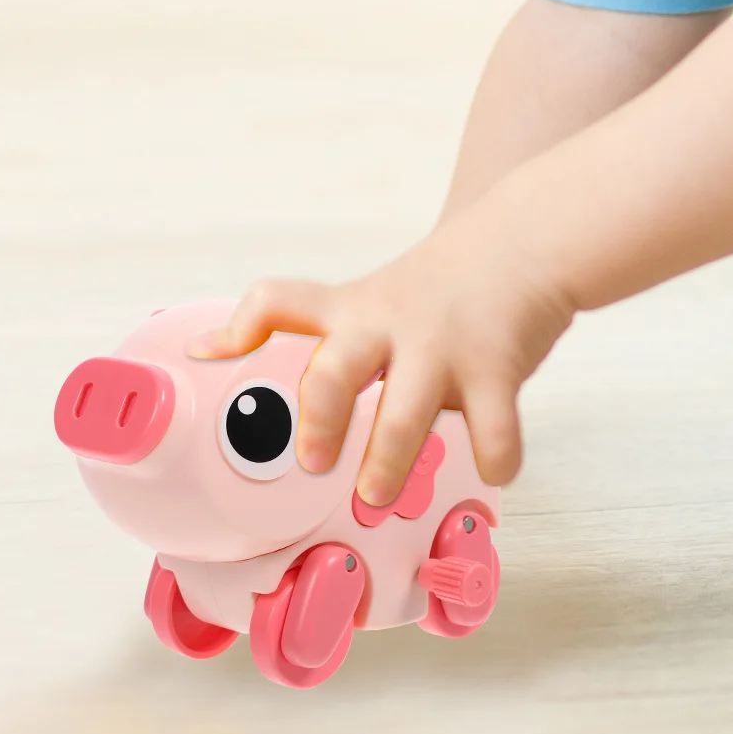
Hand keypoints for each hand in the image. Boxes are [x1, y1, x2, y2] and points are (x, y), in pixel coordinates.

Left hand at [188, 223, 573, 505]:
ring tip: (376, 493)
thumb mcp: (380, 295)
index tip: (205, 357)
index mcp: (356, 310)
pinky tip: (494, 469)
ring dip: (388, 460)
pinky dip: (494, 457)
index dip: (239, 329)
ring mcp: (444, 347)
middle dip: (318, 423)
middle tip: (313, 463)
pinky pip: (493, 427)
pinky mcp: (497, 366)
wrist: (526, 240)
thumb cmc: (447, 283)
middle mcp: (391, 326)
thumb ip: (332, 334)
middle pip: (335, 370)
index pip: (281, 303)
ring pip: (405, 412)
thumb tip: (253, 371)